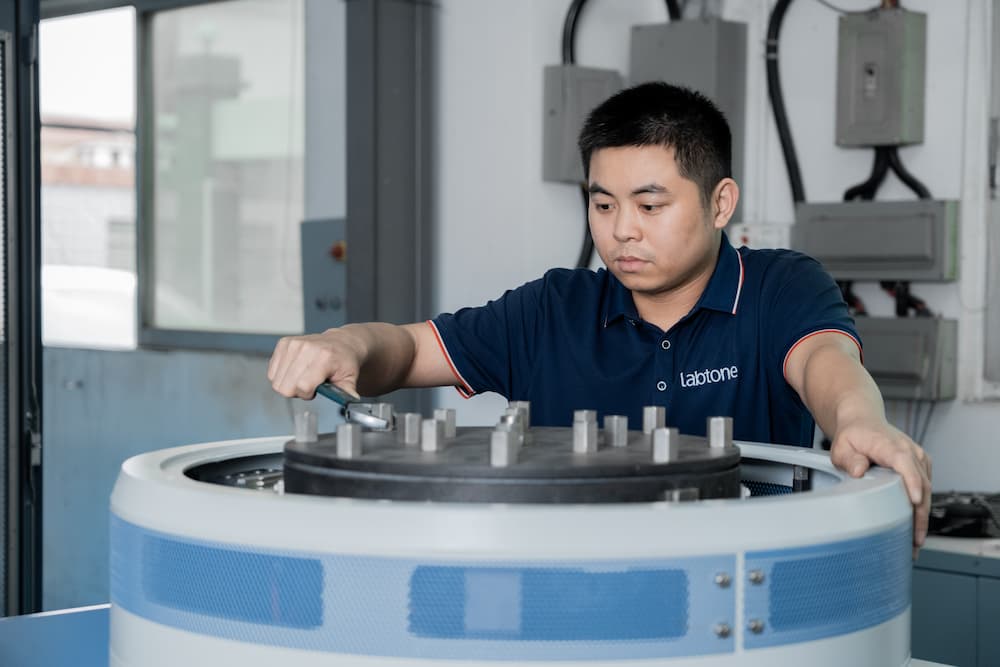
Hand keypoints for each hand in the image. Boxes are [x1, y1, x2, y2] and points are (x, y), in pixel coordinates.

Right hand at [267, 329, 364, 399]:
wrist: (340, 343)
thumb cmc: (343, 360)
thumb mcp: (350, 378)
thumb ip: (346, 393)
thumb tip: (349, 405)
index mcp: (323, 357)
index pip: (302, 386)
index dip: (307, 394)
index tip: (315, 391)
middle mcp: (306, 348)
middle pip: (285, 386)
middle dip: (296, 391)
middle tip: (308, 385)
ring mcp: (293, 345)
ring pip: (276, 380)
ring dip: (289, 383)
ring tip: (303, 377)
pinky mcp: (283, 343)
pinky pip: (272, 371)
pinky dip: (282, 375)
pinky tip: (296, 371)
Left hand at [829, 416, 931, 557]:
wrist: (863, 421)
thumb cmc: (853, 434)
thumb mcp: (842, 446)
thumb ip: (850, 459)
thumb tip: (859, 471)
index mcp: (892, 446)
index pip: (907, 465)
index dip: (912, 483)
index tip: (914, 502)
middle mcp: (911, 452)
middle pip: (922, 485)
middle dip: (920, 515)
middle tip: (913, 542)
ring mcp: (919, 459)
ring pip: (927, 491)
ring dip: (922, 517)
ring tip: (913, 543)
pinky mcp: (920, 467)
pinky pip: (925, 489)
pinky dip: (921, 508)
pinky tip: (914, 527)